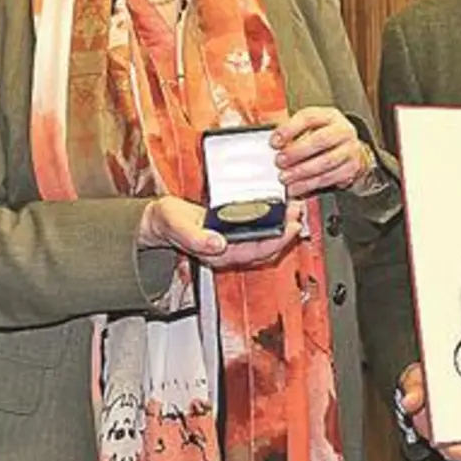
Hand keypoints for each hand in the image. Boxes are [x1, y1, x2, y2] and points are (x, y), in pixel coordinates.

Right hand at [137, 195, 301, 269]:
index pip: (255, 252)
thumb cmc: (168, 223)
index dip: (276, 241)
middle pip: (268, 247)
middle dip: (287, 231)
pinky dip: (273, 219)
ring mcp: (234, 242)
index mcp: (219, 254)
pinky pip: (260, 229)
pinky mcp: (235, 231)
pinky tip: (281, 207)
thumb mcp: (177, 225)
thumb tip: (218, 244)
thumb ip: (195, 237)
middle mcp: (230, 251)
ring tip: (295, 206)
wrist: (162, 220)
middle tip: (299, 211)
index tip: (290, 226)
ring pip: (267, 239)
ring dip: (283, 224)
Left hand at [272, 107, 372, 197]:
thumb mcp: (310, 127)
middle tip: (279, 161)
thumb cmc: (324, 136)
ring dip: (302, 172)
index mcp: (329, 116)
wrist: (350, 149)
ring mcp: (350, 149)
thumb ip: (292, 133)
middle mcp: (342, 130)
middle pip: (320, 140)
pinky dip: (310, 184)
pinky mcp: (351, 168)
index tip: (274, 142)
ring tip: (286, 177)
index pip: (308, 118)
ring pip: (326, 162)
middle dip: (296, 152)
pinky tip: (297, 187)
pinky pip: (329, 178)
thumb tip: (275, 143)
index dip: (289, 130)